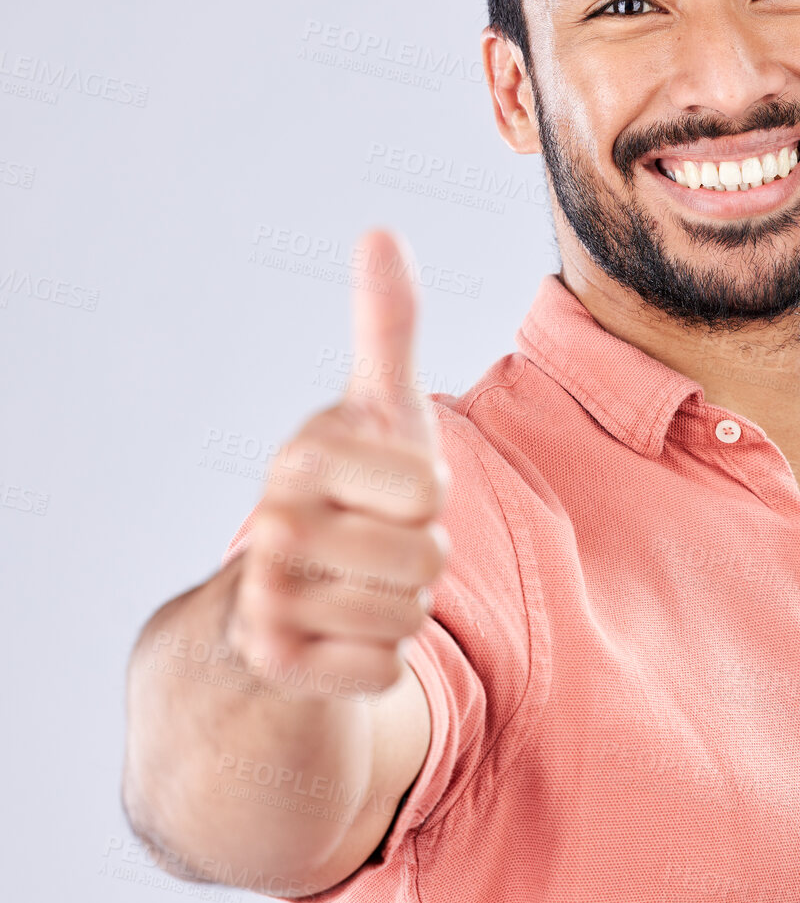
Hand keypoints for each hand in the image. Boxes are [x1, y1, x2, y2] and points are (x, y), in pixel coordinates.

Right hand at [227, 229, 447, 695]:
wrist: (283, 591)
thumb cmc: (353, 491)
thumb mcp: (377, 410)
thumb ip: (387, 326)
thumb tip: (381, 232)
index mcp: (303, 455)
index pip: (430, 490)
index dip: (427, 498)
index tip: (387, 494)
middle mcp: (272, 525)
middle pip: (428, 558)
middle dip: (420, 560)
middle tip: (374, 549)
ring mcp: (266, 598)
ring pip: (409, 618)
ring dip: (401, 611)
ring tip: (358, 589)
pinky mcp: (274, 663)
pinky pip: (383, 671)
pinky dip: (379, 661)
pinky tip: (340, 637)